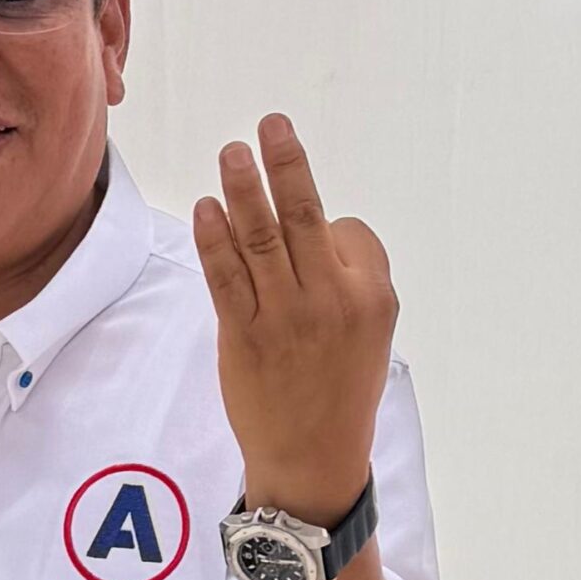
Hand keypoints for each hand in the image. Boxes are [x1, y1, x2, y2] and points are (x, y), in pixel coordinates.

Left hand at [191, 115, 396, 523]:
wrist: (312, 456)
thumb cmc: (338, 388)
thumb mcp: (369, 334)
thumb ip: (345, 281)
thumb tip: (310, 229)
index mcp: (373, 297)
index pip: (348, 231)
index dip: (327, 226)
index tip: (314, 236)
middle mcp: (333, 301)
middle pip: (306, 218)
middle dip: (288, 165)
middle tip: (271, 123)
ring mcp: (287, 317)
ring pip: (263, 240)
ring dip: (245, 190)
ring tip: (233, 151)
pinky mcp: (245, 335)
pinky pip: (228, 278)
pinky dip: (215, 240)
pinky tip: (207, 209)